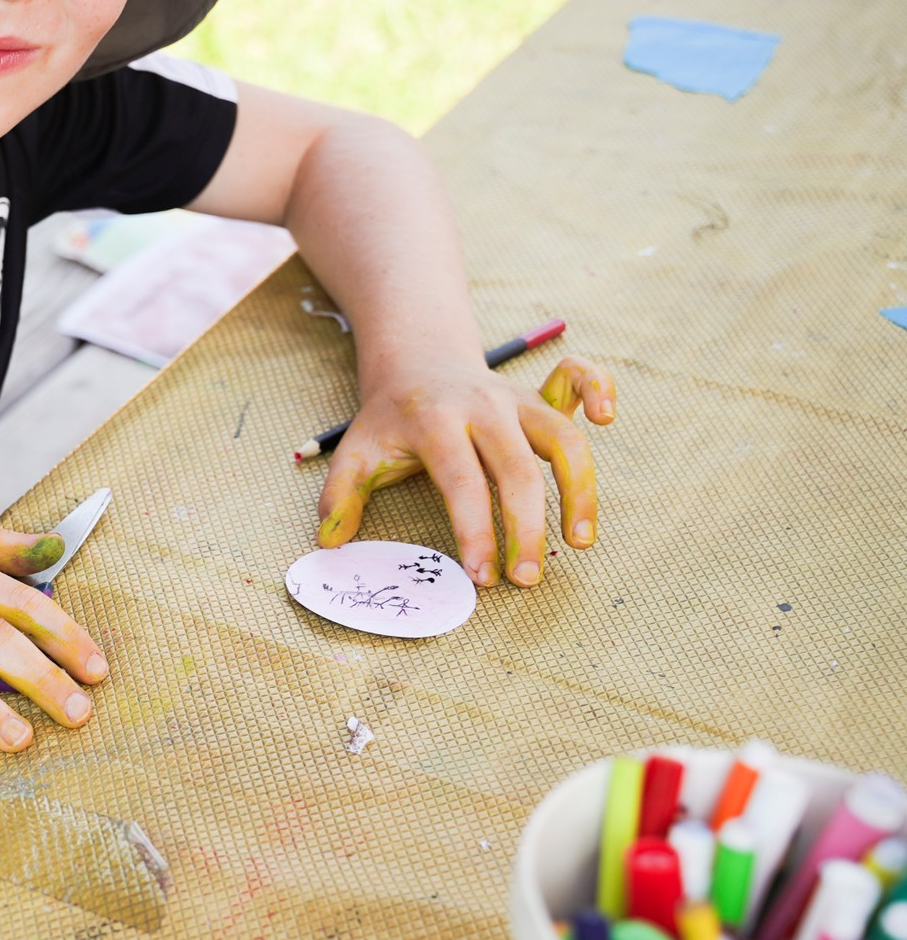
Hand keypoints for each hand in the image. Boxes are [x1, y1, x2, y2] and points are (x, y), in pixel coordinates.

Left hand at [317, 354, 617, 585]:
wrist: (413, 360)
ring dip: (580, 490)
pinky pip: (578, 380)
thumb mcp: (355, 451)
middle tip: (526, 579)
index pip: (462, 481)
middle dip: (526, 528)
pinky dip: (601, 389)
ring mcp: (515, 398)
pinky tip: (608, 420)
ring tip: (580, 543)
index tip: (483, 577)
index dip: (476, 530)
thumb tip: (330, 543)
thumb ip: (340, 496)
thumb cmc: (389, 420)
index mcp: (434, 422)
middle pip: (517, 469)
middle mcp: (481, 407)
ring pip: (562, 438)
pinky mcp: (539, 394)